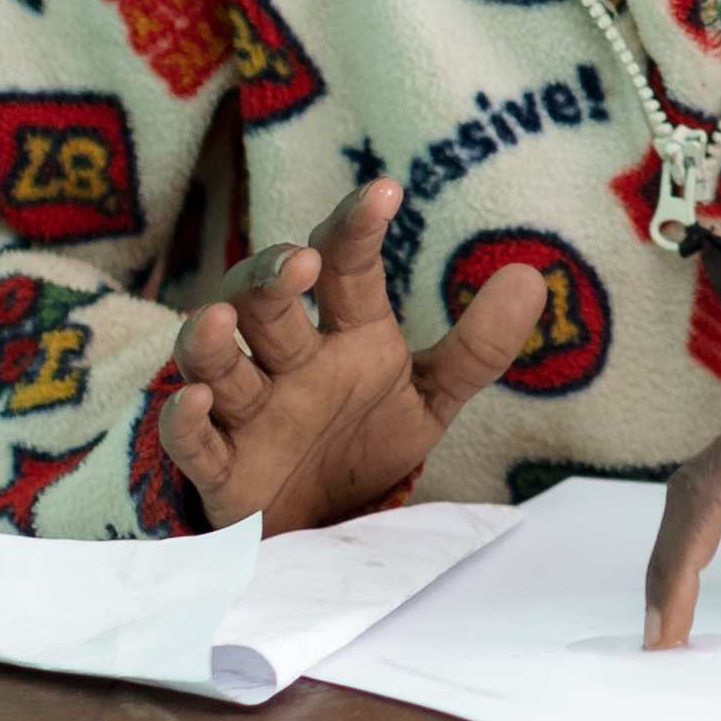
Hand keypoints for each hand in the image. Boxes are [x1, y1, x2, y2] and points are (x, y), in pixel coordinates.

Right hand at [148, 179, 544, 533]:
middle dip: (272, 279)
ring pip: (216, 363)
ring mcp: (250, 414)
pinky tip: (196, 401)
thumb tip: (534, 277)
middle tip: (299, 264)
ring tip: (221, 319)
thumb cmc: (367, 441)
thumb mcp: (431, 396)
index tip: (384, 193)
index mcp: (347, 335)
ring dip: (211, 341)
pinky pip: (193, 443)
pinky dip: (186, 422)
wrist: (323, 526)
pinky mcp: (222, 471)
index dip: (357, 228)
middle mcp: (291, 362)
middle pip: (267, 305)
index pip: (348, 267)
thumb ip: (478, 346)